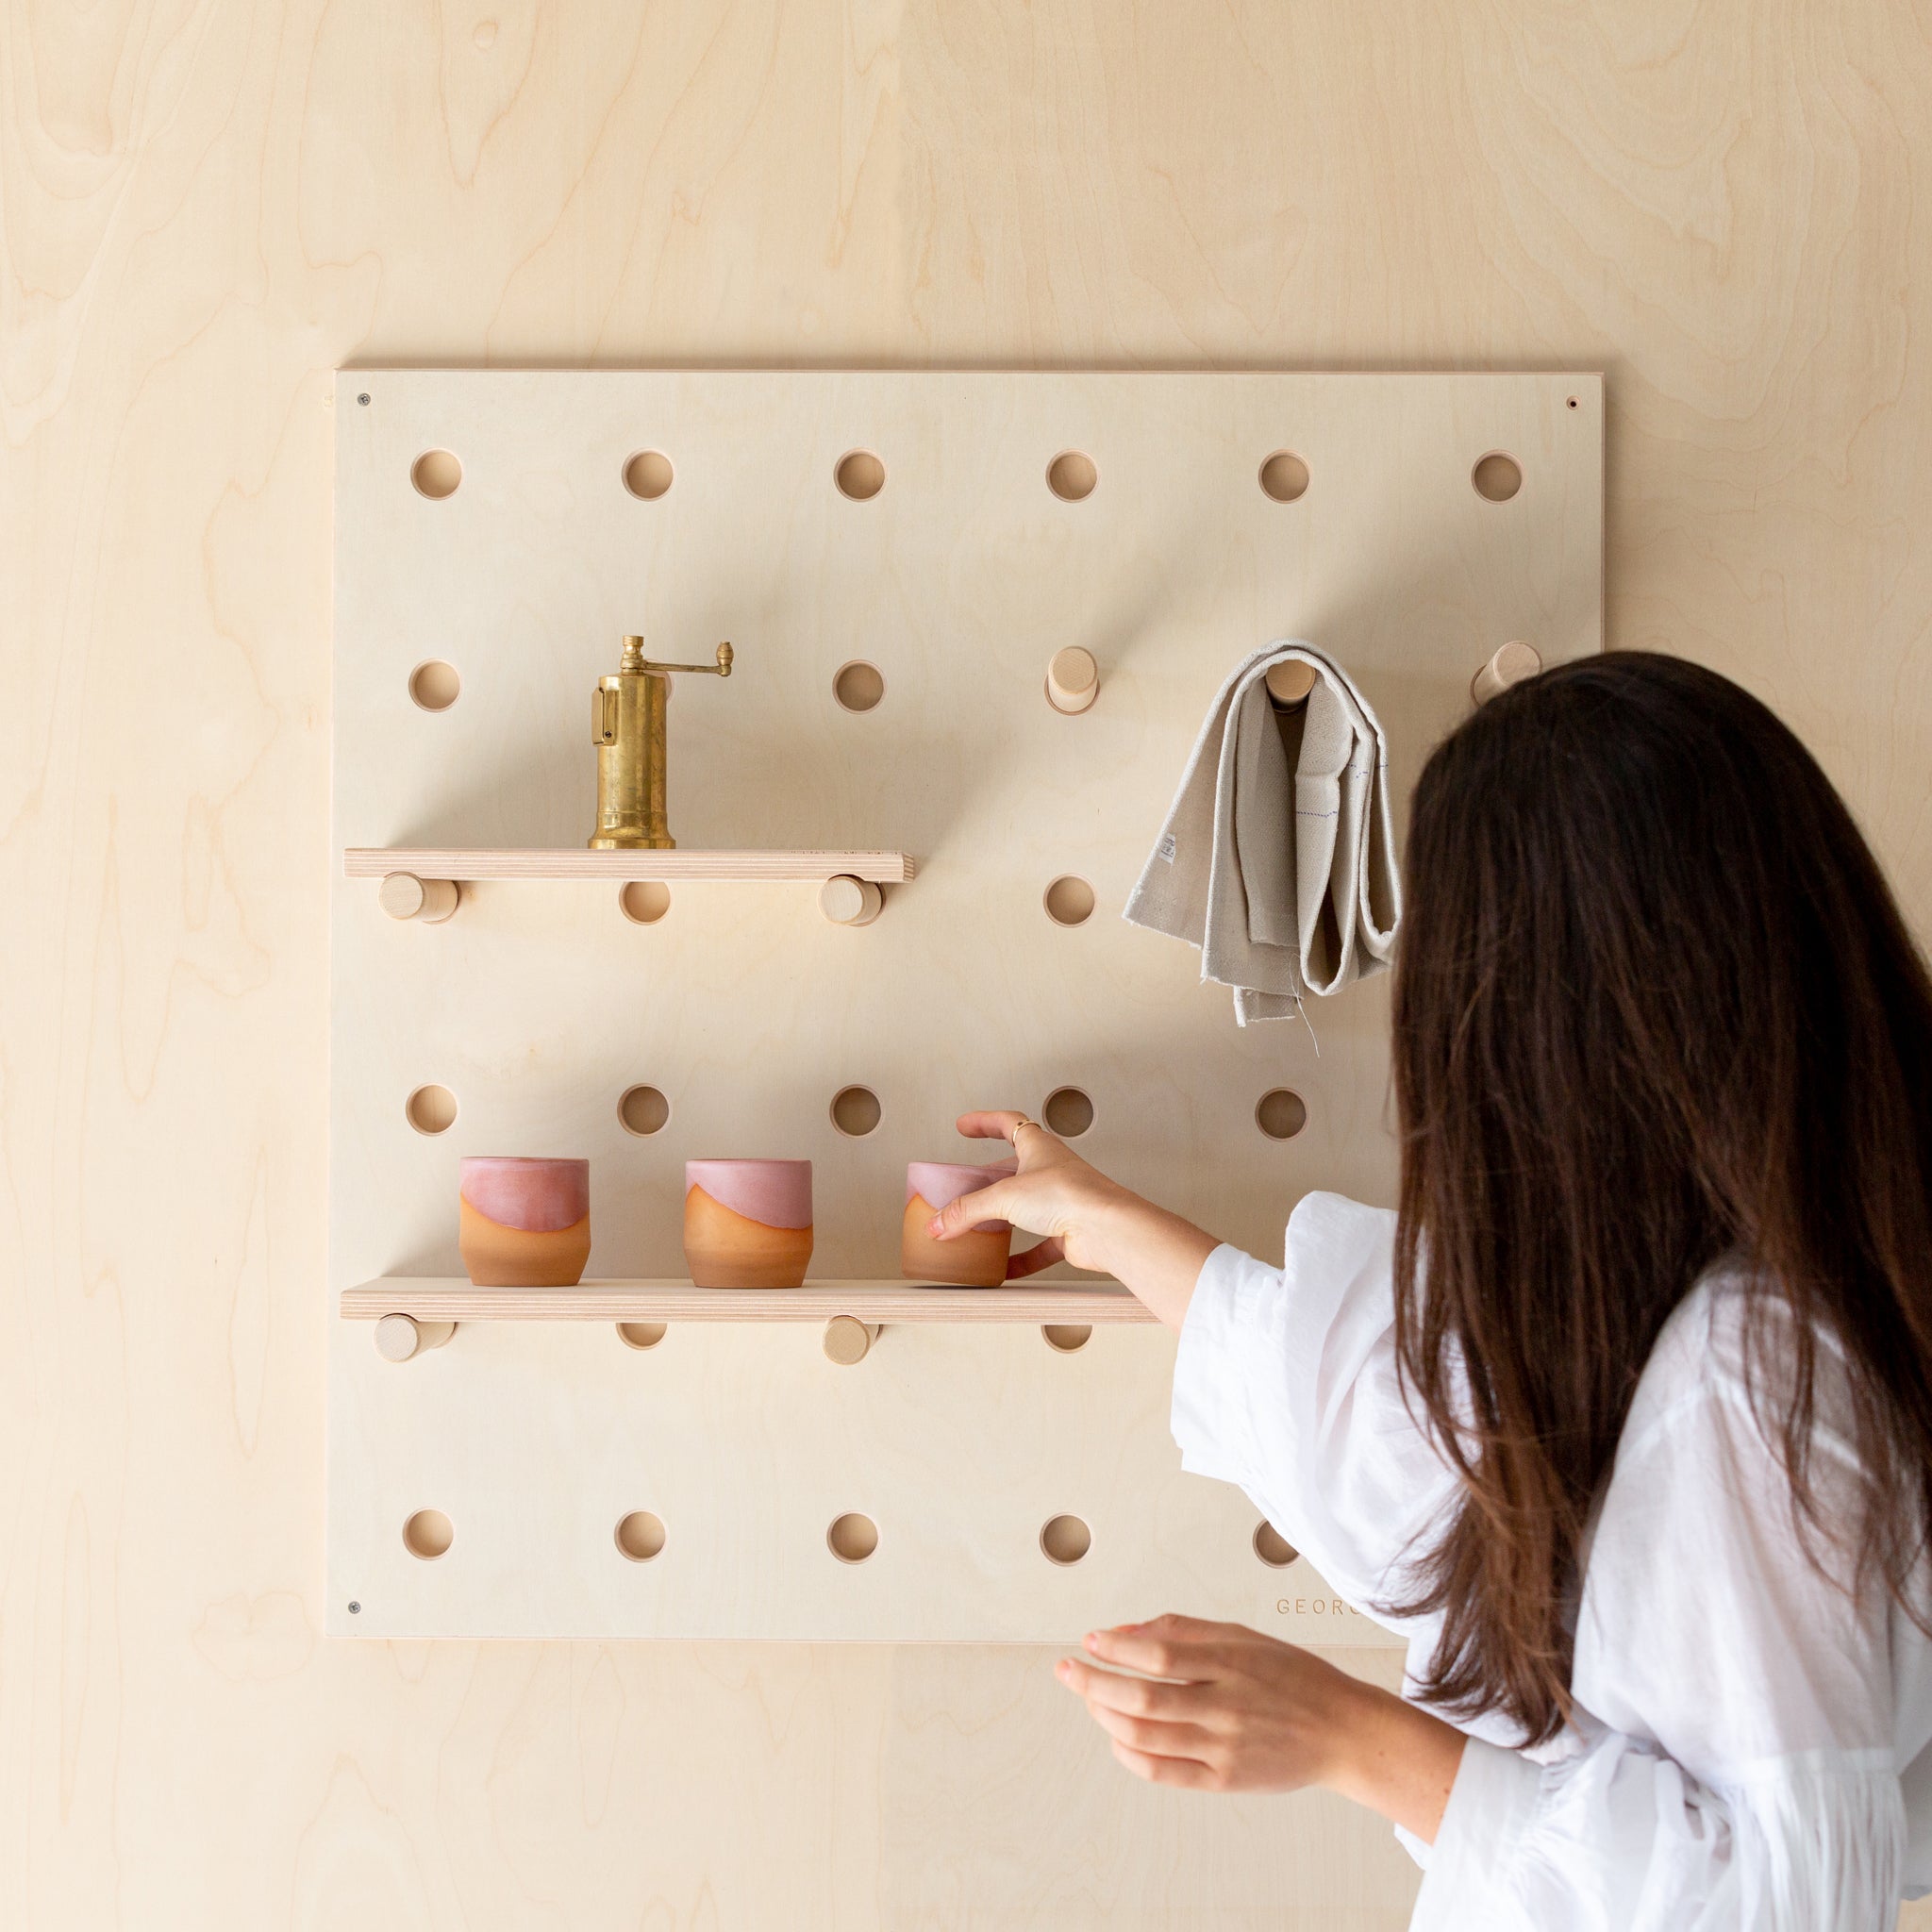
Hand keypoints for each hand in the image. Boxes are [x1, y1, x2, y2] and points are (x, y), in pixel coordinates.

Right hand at [924, 1109, 1123, 1277]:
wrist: (1106, 1228)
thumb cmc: (1071, 1194)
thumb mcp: (1006, 1196)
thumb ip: (968, 1210)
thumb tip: (940, 1222)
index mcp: (1038, 1147)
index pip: (1008, 1123)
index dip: (984, 1121)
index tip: (964, 1125)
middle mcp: (1050, 1171)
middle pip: (1013, 1169)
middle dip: (988, 1179)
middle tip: (965, 1188)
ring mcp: (1060, 1202)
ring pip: (1025, 1208)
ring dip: (1002, 1219)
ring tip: (978, 1230)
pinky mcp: (1067, 1232)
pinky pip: (1039, 1246)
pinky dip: (1020, 1258)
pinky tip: (1004, 1269)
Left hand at [1058, 1613, 1463, 1840]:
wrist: (1342, 1732)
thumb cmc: (1291, 1676)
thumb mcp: (1243, 1636)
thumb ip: (1183, 1631)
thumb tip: (1125, 1632)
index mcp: (1231, 1663)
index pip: (1158, 1655)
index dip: (1116, 1647)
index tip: (1089, 1639)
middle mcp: (1225, 1706)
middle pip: (1142, 1697)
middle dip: (1093, 1682)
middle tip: (1067, 1670)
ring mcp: (1223, 1747)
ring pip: (1145, 1735)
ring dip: (1105, 1714)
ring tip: (1089, 1697)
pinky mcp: (1223, 1781)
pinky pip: (1163, 1772)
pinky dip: (1129, 1753)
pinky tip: (1116, 1735)